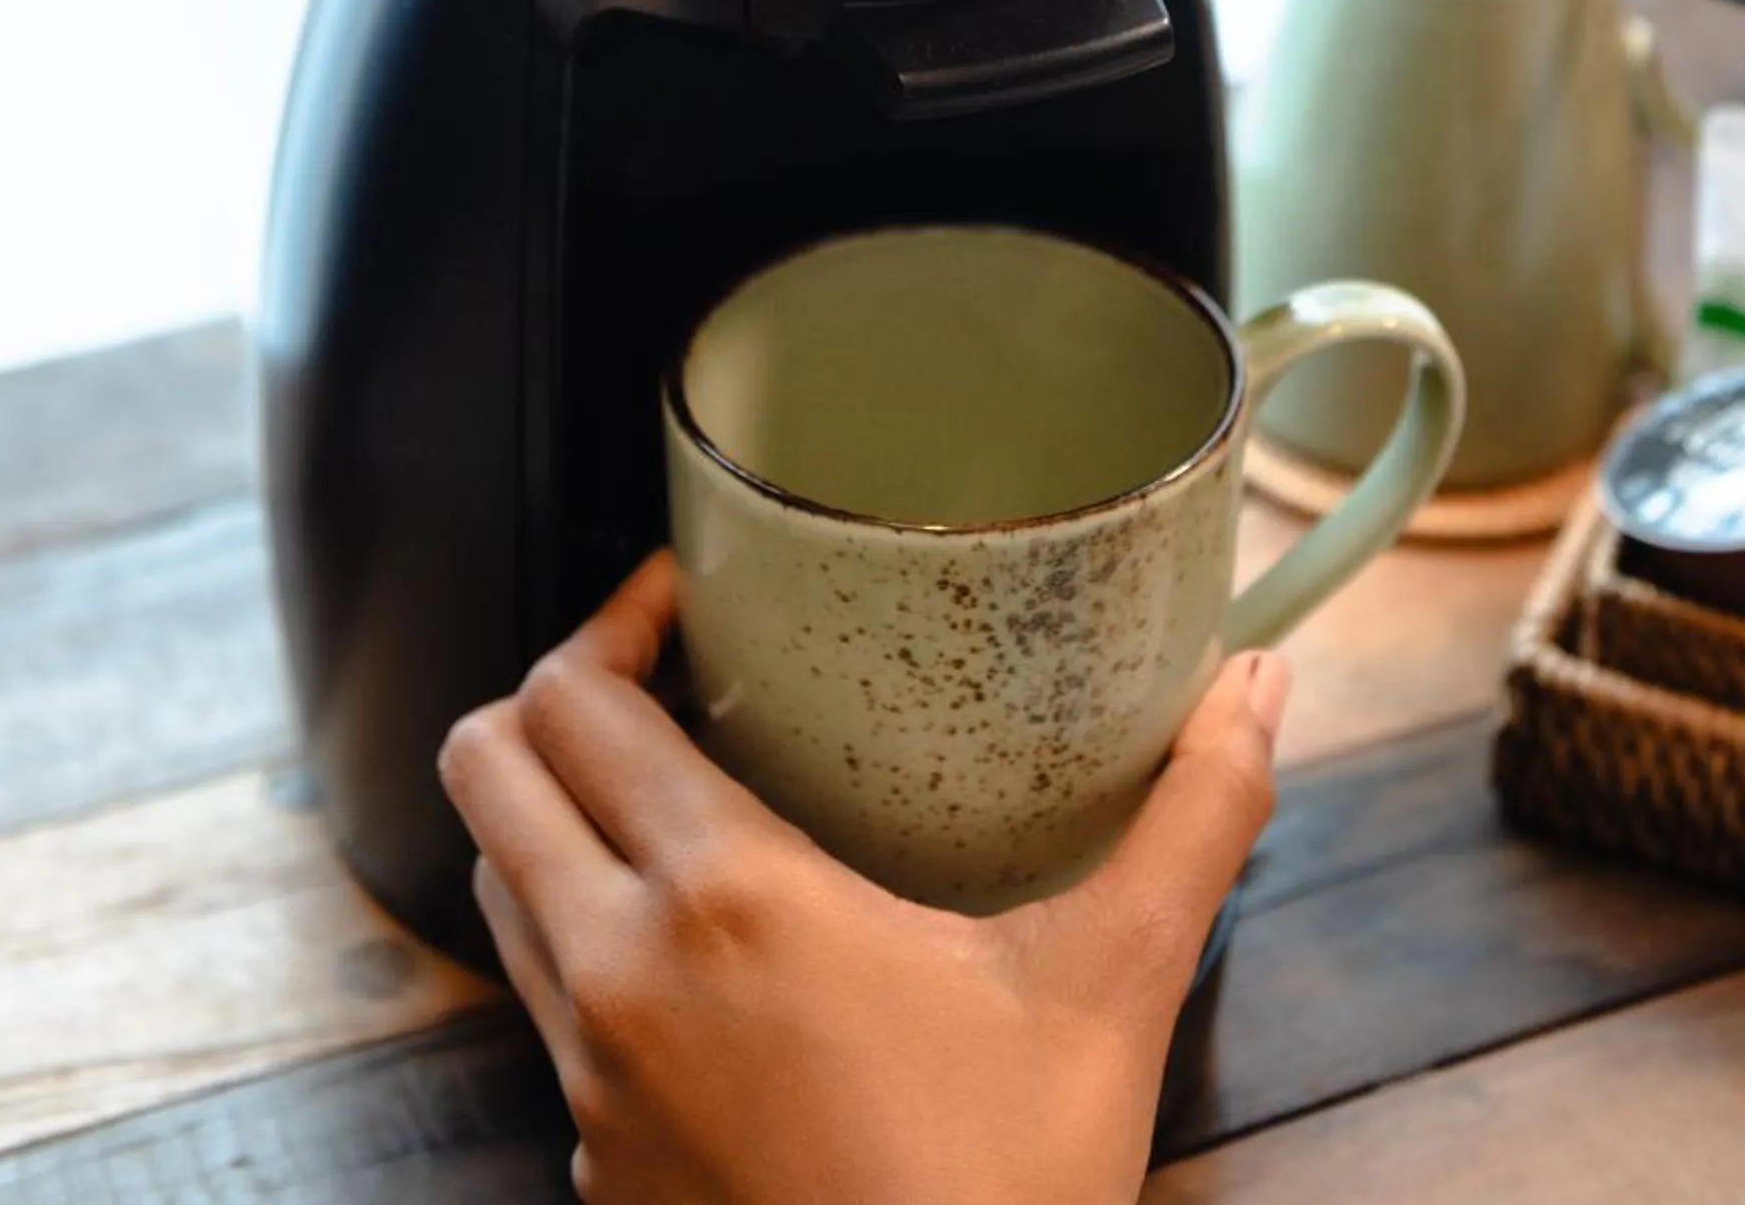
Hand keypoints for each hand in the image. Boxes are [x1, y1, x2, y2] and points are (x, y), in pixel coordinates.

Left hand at [439, 552, 1286, 1204]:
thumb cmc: (1009, 1190)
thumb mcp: (1113, 988)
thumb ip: (1193, 816)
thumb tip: (1258, 685)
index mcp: (723, 901)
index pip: (572, 700)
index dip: (613, 618)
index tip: (688, 599)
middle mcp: (619, 978)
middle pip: (486, 769)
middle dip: (553, 698)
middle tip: (660, 678)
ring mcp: (587, 1084)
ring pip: (501, 887)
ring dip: (556, 820)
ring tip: (674, 797)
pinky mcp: (593, 1168)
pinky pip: (544, 1011)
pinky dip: (587, 948)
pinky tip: (704, 959)